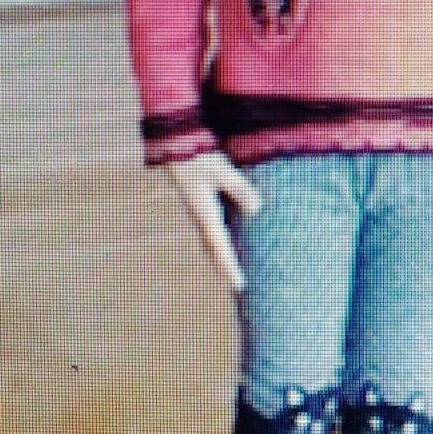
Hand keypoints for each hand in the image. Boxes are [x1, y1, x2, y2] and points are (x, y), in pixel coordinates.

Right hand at [168, 152, 262, 294]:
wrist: (175, 145)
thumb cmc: (199, 156)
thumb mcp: (222, 170)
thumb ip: (239, 188)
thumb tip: (257, 209)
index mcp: (205, 213)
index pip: (220, 247)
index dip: (230, 267)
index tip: (239, 286)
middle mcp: (200, 217)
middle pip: (214, 251)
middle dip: (225, 269)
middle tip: (238, 288)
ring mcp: (197, 212)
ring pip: (211, 242)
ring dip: (221, 258)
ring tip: (232, 272)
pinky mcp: (198, 203)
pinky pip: (211, 230)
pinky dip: (219, 242)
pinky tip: (229, 242)